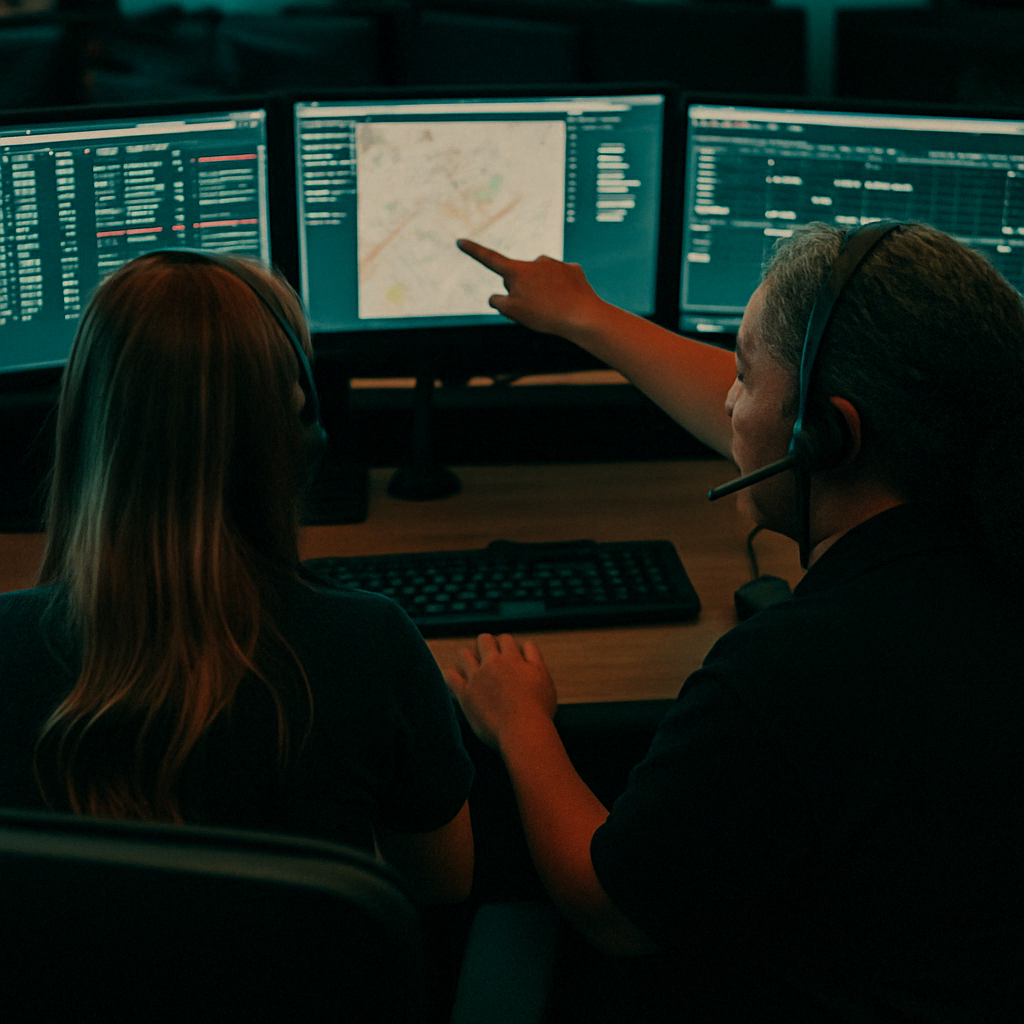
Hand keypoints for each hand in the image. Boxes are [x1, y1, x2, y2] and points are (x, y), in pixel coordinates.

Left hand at [444, 633, 556, 750]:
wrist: (523, 731)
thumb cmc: (538, 708)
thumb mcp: (543, 677)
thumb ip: (534, 657)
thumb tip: (525, 644)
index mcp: (512, 658)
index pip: (505, 639)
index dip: (505, 645)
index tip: (505, 655)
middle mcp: (492, 664)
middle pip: (484, 640)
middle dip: (486, 645)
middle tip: (488, 659)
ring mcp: (477, 678)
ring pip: (464, 654)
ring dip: (467, 657)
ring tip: (471, 667)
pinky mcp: (465, 695)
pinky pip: (450, 676)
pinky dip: (450, 674)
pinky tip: (454, 678)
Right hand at [456, 238, 605, 337]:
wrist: (582, 315)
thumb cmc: (544, 315)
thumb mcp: (513, 313)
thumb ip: (498, 302)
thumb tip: (497, 296)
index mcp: (517, 271)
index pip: (489, 259)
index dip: (473, 251)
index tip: (460, 241)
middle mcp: (536, 261)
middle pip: (520, 278)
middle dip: (522, 290)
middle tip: (534, 310)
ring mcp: (556, 264)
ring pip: (542, 279)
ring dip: (543, 291)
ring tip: (553, 308)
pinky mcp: (573, 269)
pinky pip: (561, 281)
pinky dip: (562, 290)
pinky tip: (568, 301)